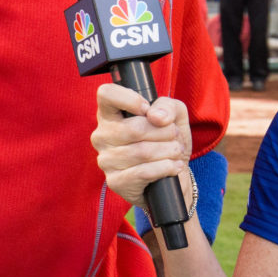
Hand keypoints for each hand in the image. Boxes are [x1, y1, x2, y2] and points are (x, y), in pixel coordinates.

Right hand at [91, 83, 191, 208]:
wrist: (171, 178)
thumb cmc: (166, 141)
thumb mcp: (174, 117)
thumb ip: (167, 106)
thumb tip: (156, 117)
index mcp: (109, 114)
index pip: (106, 94)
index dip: (129, 99)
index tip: (147, 110)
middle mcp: (102, 136)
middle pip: (134, 128)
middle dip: (165, 132)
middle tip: (174, 136)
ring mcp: (106, 160)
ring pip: (142, 152)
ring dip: (169, 151)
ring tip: (175, 152)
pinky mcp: (115, 181)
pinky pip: (143, 172)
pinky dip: (166, 168)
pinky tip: (173, 167)